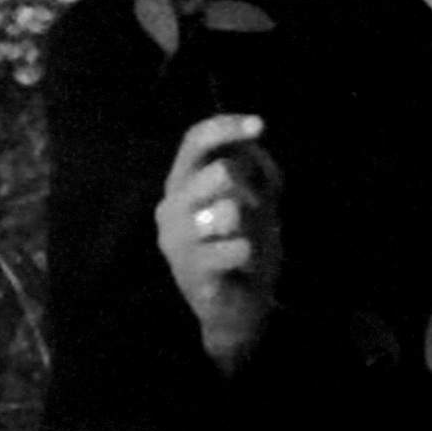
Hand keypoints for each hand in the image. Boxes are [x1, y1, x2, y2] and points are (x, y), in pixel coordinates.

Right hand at [156, 114, 282, 373]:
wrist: (240, 305)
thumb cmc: (243, 241)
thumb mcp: (255, 195)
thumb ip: (254, 165)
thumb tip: (252, 140)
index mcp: (182, 182)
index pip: (194, 141)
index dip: (226, 127)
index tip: (260, 125)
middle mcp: (171, 208)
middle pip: (220, 173)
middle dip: (252, 189)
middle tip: (254, 213)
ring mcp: (177, 243)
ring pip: (228, 210)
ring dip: (251, 224)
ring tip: (245, 240)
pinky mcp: (192, 274)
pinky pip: (235, 248)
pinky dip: (250, 252)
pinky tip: (242, 262)